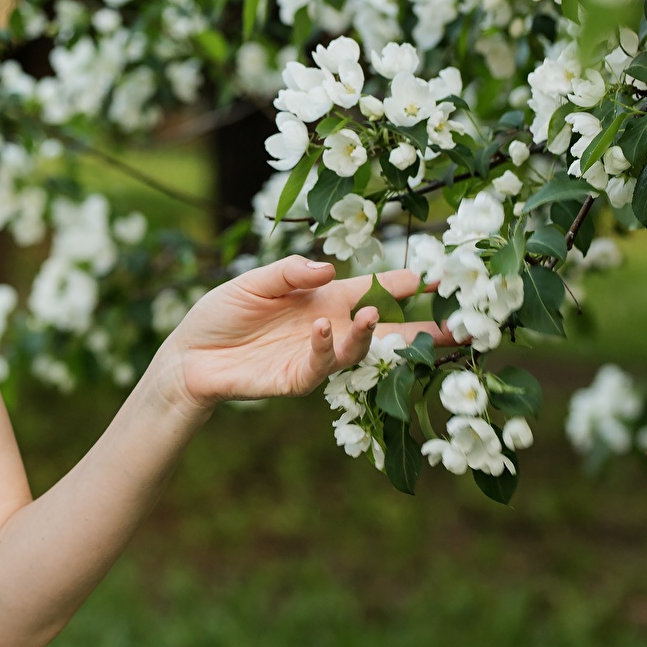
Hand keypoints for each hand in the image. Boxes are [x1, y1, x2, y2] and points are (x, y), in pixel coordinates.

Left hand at [155, 257, 456, 415]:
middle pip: (384, 329)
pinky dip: (325, 347)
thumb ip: (290, 272)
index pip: (374, 289)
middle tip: (457, 327)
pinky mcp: (296, 378)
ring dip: (369, 334)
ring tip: (371, 317)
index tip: (437, 277)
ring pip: (358, 350)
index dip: (404, 284)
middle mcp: (329, 326)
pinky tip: (323, 328)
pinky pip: (320, 366)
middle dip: (421, 330)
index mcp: (324, 297)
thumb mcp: (253, 281)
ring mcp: (316, 355)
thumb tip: (329, 268)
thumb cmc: (222, 312)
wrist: (189, 354)